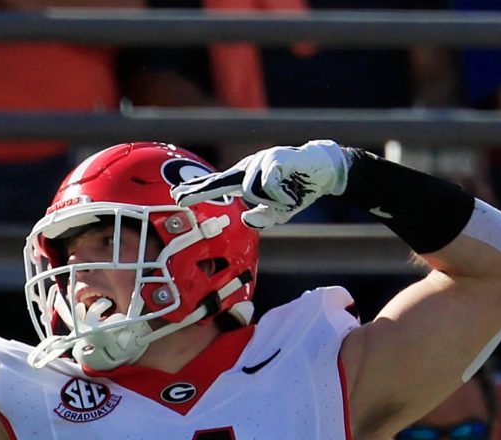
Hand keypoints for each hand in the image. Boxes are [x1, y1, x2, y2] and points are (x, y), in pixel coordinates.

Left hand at [171, 140, 354, 230]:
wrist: (324, 170)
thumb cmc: (297, 189)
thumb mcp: (279, 212)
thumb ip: (261, 218)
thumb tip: (244, 219)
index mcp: (247, 177)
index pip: (217, 183)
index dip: (197, 189)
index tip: (176, 195)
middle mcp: (249, 167)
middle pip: (220, 180)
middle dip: (198, 190)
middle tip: (177, 197)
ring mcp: (261, 161)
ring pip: (251, 191)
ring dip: (272, 202)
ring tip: (288, 197)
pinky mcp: (274, 158)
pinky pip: (268, 186)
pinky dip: (282, 197)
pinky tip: (292, 193)